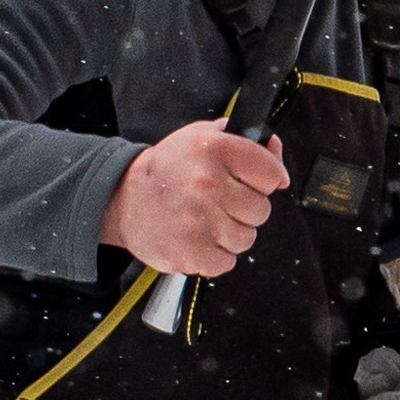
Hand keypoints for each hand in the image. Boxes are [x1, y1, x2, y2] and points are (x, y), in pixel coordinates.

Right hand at [101, 123, 288, 277]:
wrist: (124, 200)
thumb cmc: (170, 169)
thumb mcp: (203, 137)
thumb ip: (245, 140)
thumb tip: (275, 149)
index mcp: (213, 148)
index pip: (270, 173)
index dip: (264, 179)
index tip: (248, 181)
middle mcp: (206, 183)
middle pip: (261, 210)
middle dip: (244, 208)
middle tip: (216, 201)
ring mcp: (198, 220)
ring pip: (246, 238)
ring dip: (230, 233)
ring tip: (204, 219)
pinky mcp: (190, 252)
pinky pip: (227, 262)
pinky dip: (215, 255)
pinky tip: (196, 237)